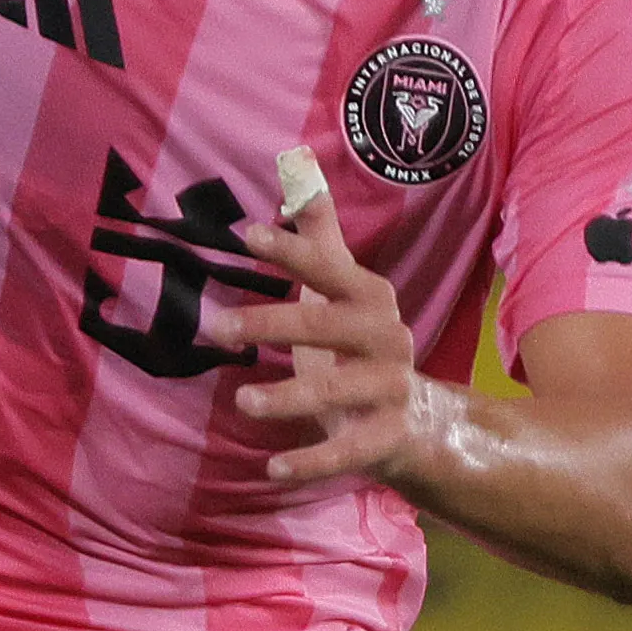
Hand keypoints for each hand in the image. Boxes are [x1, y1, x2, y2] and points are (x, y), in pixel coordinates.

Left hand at [217, 144, 431, 491]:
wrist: (417, 420)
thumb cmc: (358, 345)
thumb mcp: (340, 288)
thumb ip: (318, 233)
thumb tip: (296, 160)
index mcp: (370, 296)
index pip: (328, 268)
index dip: (290, 251)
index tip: (245, 237)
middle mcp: (387, 337)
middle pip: (325, 325)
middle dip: (270, 325)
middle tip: (214, 327)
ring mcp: (390, 389)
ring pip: (336, 390)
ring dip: (288, 397)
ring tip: (242, 402)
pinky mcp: (387, 438)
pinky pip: (348, 451)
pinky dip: (312, 462)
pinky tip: (274, 470)